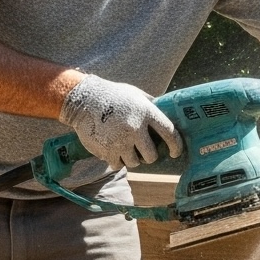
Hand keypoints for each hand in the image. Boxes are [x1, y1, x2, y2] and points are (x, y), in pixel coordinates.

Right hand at [59, 73, 182, 168]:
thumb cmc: (113, 96)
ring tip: (126, 149)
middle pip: (151, 155)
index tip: (175, 153)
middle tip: (145, 152)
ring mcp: (120, 141)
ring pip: (134, 162)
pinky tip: (114, 150)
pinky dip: (117, 160)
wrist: (83, 100)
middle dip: (149, 156)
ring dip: (132, 158)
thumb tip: (168, 114)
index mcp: (146, 112)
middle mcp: (134, 128)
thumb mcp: (135, 94)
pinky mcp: (106, 151)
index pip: (169, 133)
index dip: (176, 146)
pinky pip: (118, 164)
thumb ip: (151, 106)